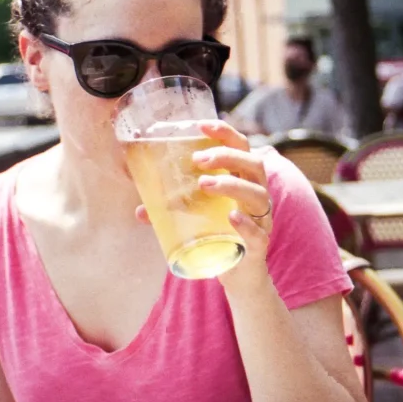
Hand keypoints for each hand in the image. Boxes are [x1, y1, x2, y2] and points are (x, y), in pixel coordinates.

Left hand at [135, 119, 272, 295]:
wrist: (239, 275)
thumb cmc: (219, 235)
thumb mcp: (197, 217)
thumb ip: (172, 211)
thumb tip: (141, 210)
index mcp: (243, 180)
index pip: (241, 147)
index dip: (225, 133)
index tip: (201, 126)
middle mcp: (257, 195)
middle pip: (253, 164)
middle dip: (227, 156)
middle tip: (198, 161)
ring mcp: (262, 219)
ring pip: (257, 194)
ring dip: (231, 185)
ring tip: (204, 184)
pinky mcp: (260, 245)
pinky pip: (259, 231)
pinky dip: (246, 223)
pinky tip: (231, 216)